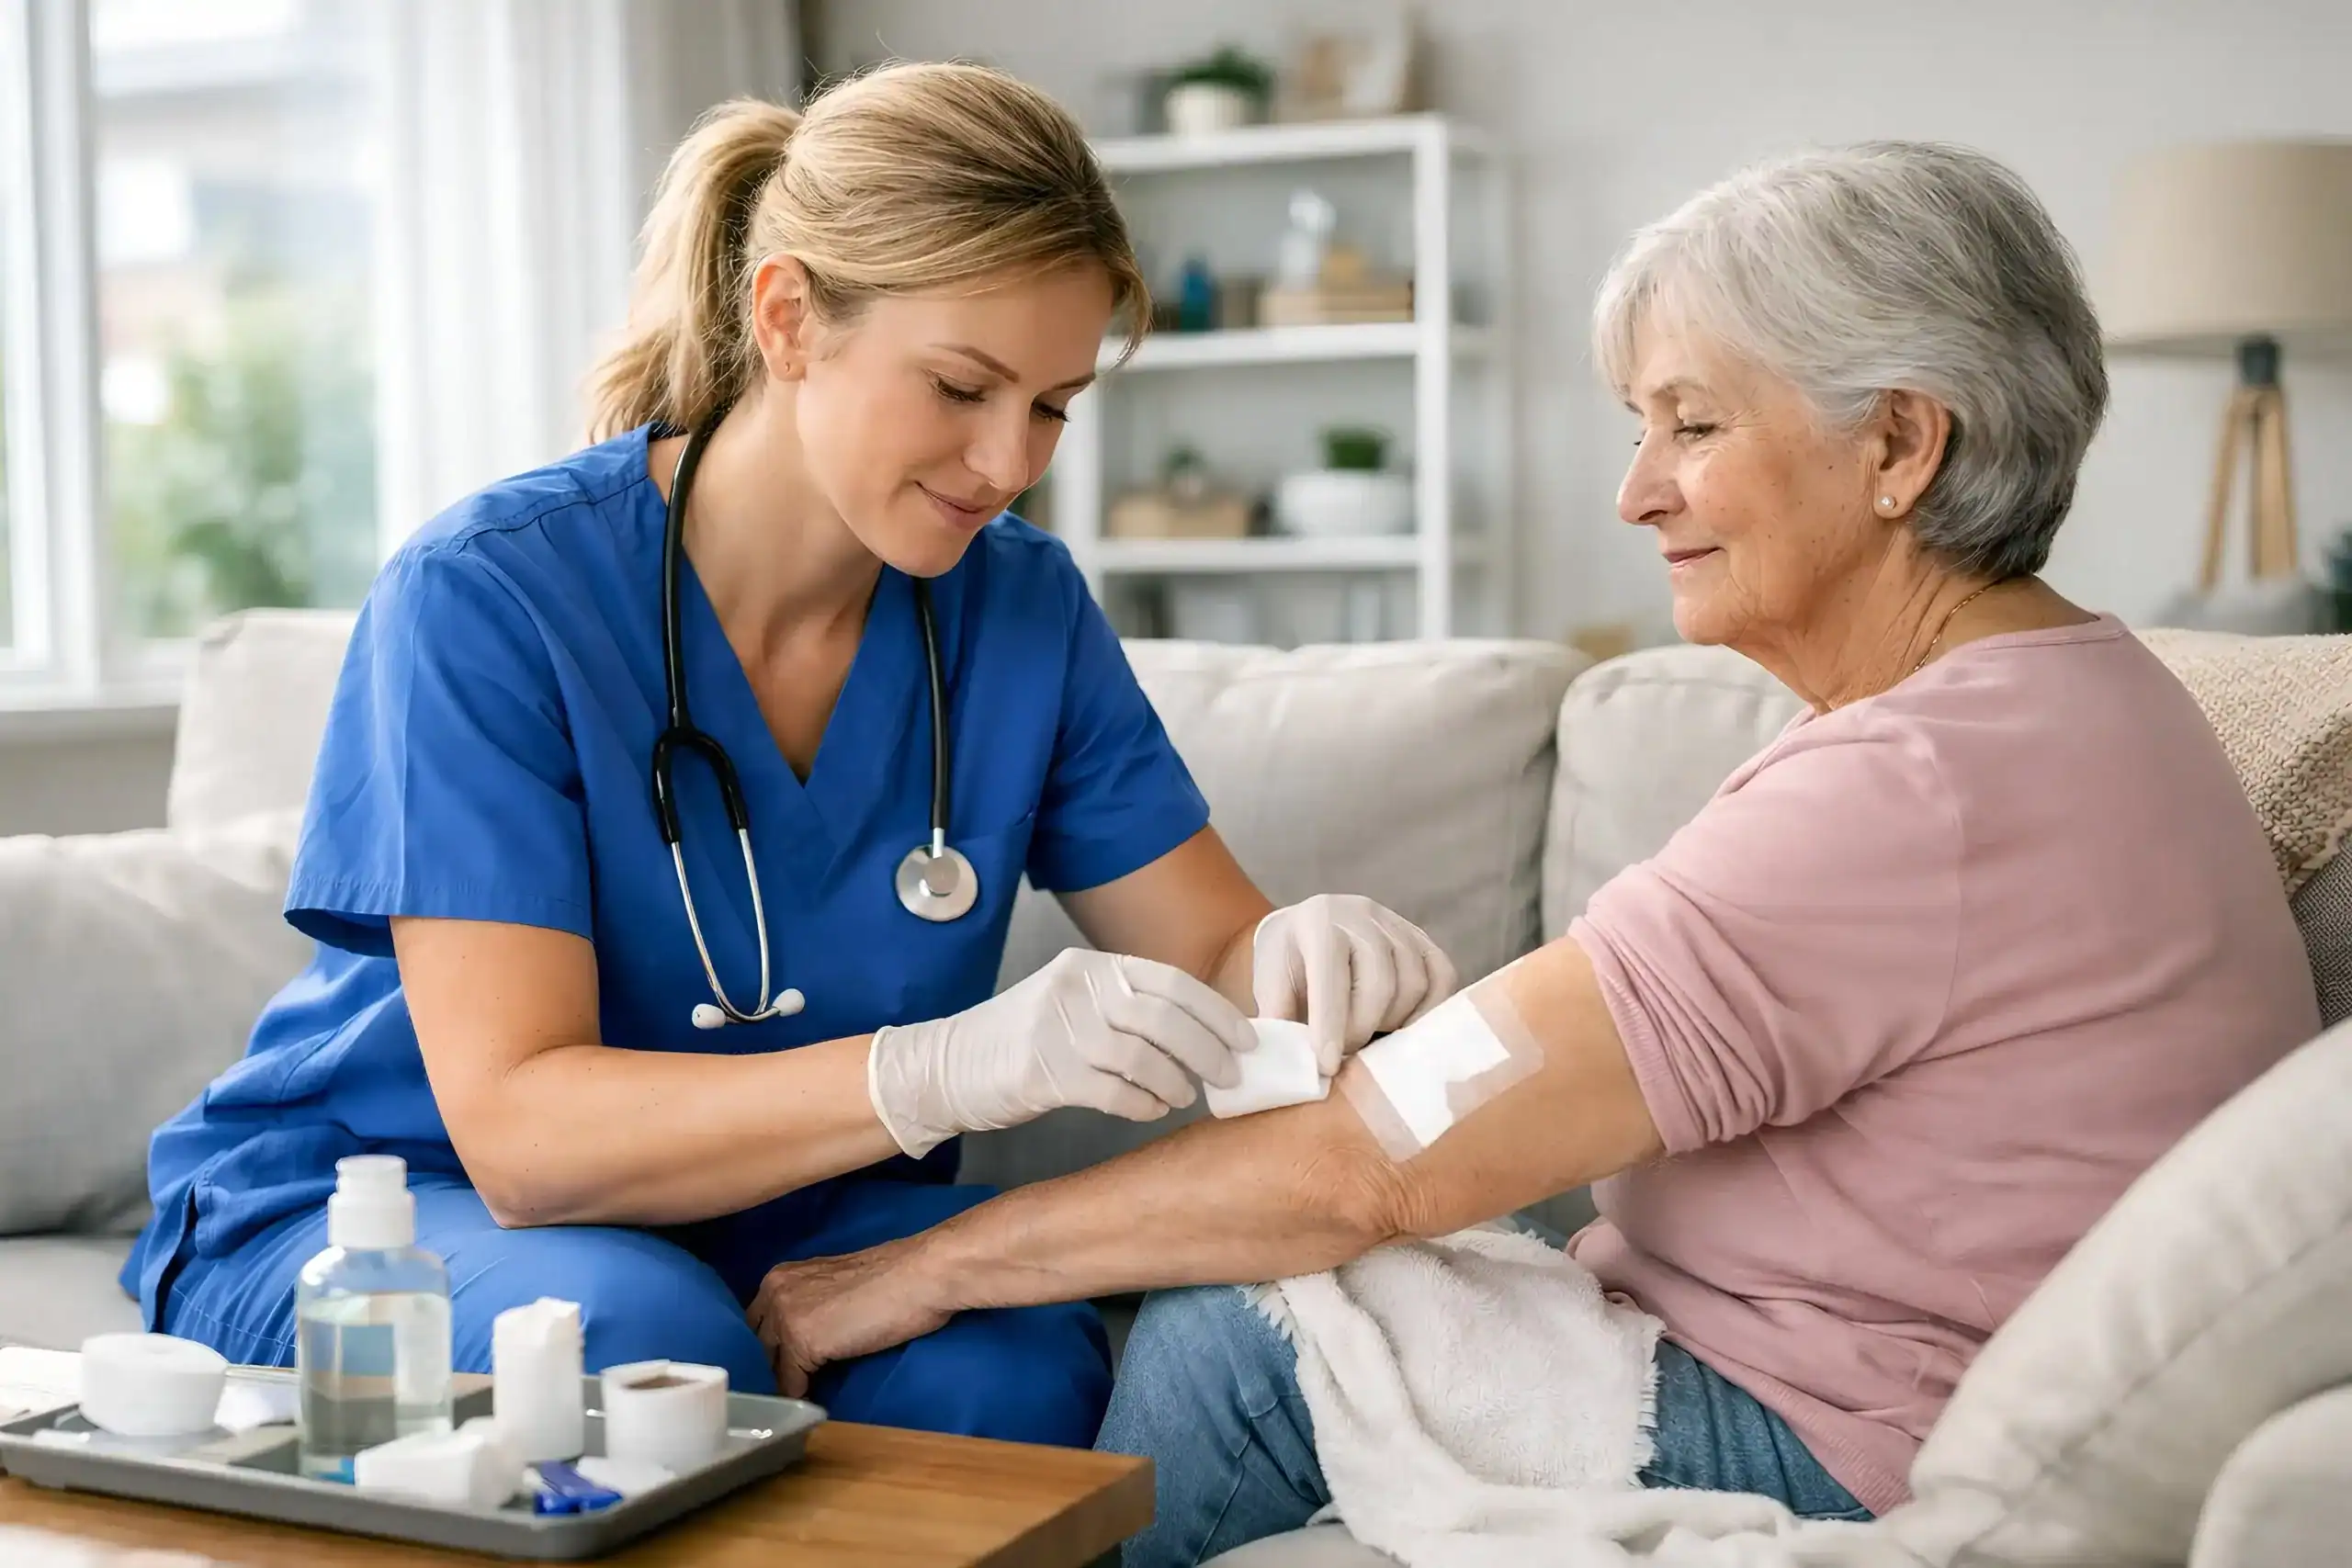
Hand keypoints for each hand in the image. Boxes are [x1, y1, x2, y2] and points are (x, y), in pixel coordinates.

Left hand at [749, 1240, 948, 1397]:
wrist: (921, 1276)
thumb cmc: (894, 1279)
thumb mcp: (835, 1287)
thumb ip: (811, 1305)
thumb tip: (807, 1338)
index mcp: (781, 1274)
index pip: (756, 1322)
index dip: (767, 1346)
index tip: (778, 1366)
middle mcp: (774, 1290)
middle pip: (754, 1343)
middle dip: (767, 1366)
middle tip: (783, 1387)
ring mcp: (785, 1315)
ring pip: (767, 1364)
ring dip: (781, 1383)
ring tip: (794, 1398)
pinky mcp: (802, 1341)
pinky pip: (790, 1382)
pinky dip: (801, 1394)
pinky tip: (813, 1399)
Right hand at [867, 948, 1254, 1156]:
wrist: (942, 1067)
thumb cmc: (1019, 1042)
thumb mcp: (1071, 1003)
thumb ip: (1125, 1008)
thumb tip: (1201, 1034)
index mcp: (1089, 966)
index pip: (1171, 981)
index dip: (1215, 1012)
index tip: (1246, 1039)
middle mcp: (1075, 988)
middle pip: (1165, 1018)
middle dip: (1208, 1050)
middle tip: (1230, 1076)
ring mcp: (1055, 1028)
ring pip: (1143, 1056)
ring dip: (1175, 1081)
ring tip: (1184, 1096)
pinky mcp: (1040, 1072)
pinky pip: (1113, 1091)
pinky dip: (1142, 1105)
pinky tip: (1150, 1111)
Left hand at [1253, 894, 1457, 1074]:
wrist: (1305, 931)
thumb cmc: (1288, 967)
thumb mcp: (1270, 988)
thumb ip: (1281, 1022)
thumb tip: (1299, 1069)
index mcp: (1318, 922)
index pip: (1331, 978)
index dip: (1331, 1027)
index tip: (1328, 1066)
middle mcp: (1361, 914)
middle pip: (1380, 985)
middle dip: (1362, 1030)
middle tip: (1346, 1054)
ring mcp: (1397, 923)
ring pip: (1414, 985)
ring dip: (1393, 1024)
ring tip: (1369, 1035)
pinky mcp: (1423, 939)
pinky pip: (1443, 977)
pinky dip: (1428, 1011)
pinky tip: (1403, 1027)